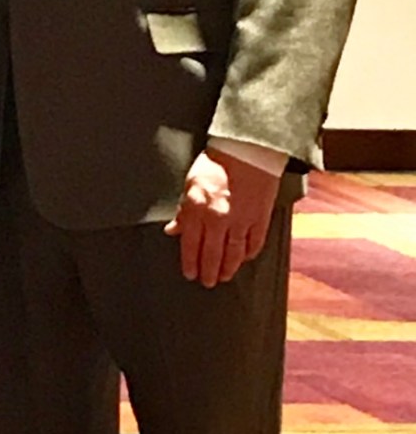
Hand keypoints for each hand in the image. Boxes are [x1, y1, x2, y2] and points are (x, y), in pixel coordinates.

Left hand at [165, 146, 281, 286]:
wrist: (248, 151)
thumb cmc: (217, 164)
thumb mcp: (190, 184)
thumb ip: (182, 211)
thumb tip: (173, 230)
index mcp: (197, 209)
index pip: (190, 244)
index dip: (190, 262)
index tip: (190, 274)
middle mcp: (218, 218)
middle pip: (212, 254)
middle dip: (208, 271)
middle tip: (207, 282)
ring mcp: (240, 220)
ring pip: (233, 253)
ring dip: (228, 268)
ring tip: (224, 276)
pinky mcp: (260, 218)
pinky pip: (254, 242)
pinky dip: (249, 253)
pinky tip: (245, 259)